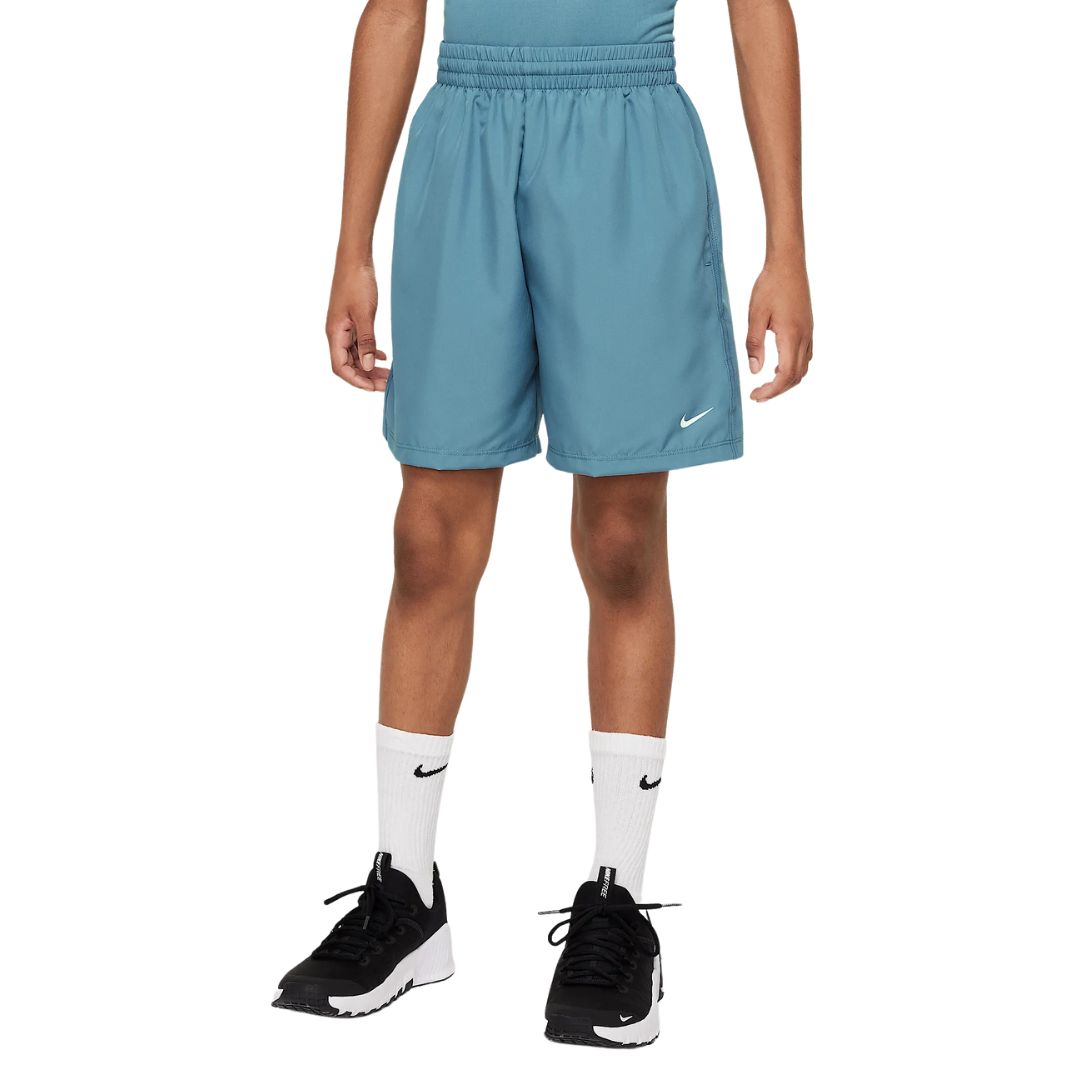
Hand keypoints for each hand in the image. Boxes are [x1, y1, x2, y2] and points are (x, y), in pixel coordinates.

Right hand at [326, 261, 388, 390]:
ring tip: (387, 375)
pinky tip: (382, 357)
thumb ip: (367, 341)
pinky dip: (369, 353)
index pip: (340, 367)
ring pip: (355, 355)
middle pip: (348, 364)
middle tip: (386, 385)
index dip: (356, 381)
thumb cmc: (357, 283)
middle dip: (366, 377)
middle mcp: (336, 333)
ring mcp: (343, 328)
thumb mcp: (365, 314)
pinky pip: (358, 344)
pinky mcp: (351, 321)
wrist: (355, 259)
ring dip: (369, 367)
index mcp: (334, 333)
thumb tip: (367, 366)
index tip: (374, 388)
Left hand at [745, 258, 813, 401]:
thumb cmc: (770, 286)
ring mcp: (809, 333)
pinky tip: (778, 366)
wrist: (788, 264)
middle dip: (778, 390)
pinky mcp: (808, 328)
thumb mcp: (755, 316)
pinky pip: (806, 356)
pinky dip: (793, 368)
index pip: (785, 376)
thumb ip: (754, 344)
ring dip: (787, 381)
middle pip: (796, 376)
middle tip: (758, 395)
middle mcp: (804, 337)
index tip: (755, 396)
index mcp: (791, 336)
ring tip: (767, 385)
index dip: (771, 391)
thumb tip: (754, 370)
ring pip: (803, 368)